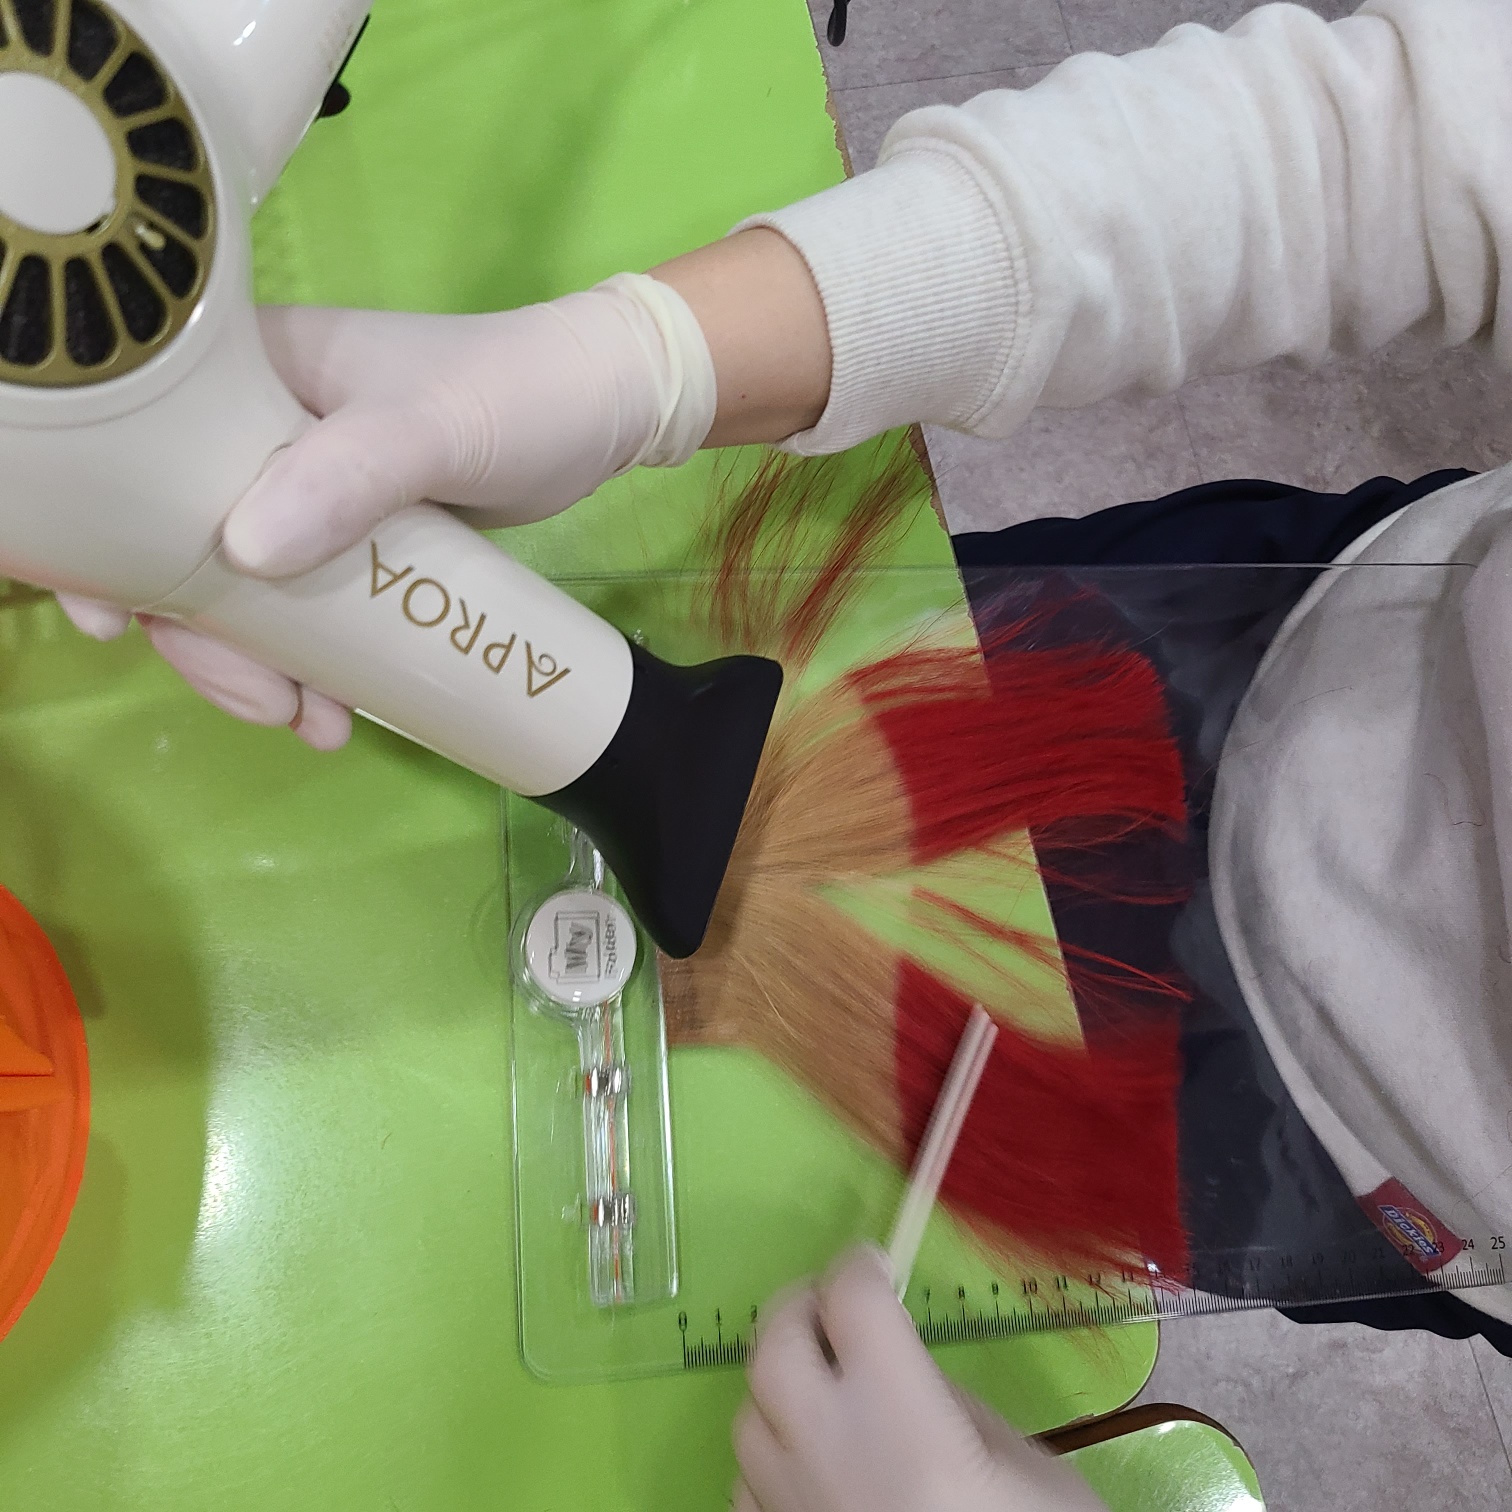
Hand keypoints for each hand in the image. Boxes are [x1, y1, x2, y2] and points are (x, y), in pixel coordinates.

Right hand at [55, 270, 717, 743]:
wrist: (604, 412)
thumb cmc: (516, 394)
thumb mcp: (435, 427)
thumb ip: (348, 476)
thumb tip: (243, 551)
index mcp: (251, 375)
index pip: (143, 456)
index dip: (112, 540)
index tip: (116, 621)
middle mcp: (261, 430)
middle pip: (185, 544)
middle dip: (210, 639)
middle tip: (266, 704)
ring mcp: (306, 488)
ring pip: (244, 590)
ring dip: (263, 666)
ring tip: (314, 725)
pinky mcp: (352, 535)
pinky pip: (305, 607)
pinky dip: (314, 662)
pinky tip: (338, 712)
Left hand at [733, 1247, 1108, 1511]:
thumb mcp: (1025, 1469)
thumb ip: (952, 1406)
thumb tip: (905, 1369)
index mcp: (901, 1413)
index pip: (850, 1297)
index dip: (860, 1266)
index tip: (876, 1264)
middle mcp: (828, 1451)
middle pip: (773, 1345)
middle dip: (800, 1309)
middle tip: (835, 1306)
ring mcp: (792, 1507)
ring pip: (747, 1415)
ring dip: (779, 1386)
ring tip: (826, 1388)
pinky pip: (748, 1485)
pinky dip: (772, 1459)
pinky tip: (817, 1467)